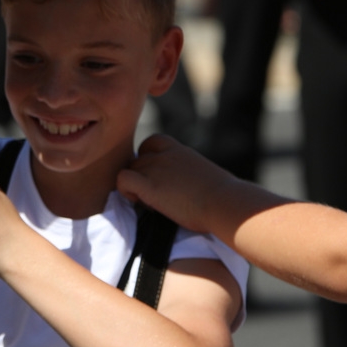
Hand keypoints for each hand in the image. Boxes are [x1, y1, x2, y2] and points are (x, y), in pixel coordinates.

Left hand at [115, 135, 237, 234]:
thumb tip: (195, 185)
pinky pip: (122, 179)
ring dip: (134, 186)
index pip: (151, 143)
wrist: (224, 203)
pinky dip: (126, 191)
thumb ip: (191, 173)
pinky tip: (143, 203)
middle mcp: (165, 155)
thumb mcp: (205, 174)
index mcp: (180, 151)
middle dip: (141, 177)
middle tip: (154, 196)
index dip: (147, 159)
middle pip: (137, 160)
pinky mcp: (149, 185)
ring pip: (129, 169)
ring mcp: (156, 168)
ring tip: (150, 203)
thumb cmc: (224, 195)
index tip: (156, 177)